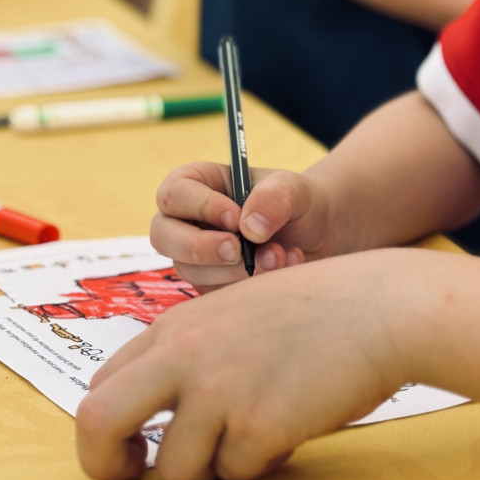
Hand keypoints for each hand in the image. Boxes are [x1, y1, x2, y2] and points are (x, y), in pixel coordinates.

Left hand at [75, 250, 411, 479]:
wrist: (381, 307)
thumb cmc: (321, 308)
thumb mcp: (241, 310)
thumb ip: (195, 351)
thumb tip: (160, 414)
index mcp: (179, 324)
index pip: (103, 384)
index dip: (107, 426)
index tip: (131, 447)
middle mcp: (186, 354)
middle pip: (98, 422)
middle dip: (106, 463)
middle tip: (135, 475)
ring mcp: (219, 390)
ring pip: (175, 468)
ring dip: (214, 464)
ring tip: (259, 427)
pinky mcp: (257, 425)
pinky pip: (238, 472)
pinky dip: (263, 460)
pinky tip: (293, 421)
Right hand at [150, 162, 333, 292]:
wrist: (315, 234)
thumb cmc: (295, 201)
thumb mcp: (292, 188)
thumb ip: (274, 197)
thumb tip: (249, 227)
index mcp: (198, 184)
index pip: (175, 193)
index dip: (200, 206)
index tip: (235, 218)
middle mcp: (188, 221)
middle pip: (164, 236)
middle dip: (201, 248)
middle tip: (239, 251)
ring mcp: (195, 257)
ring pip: (190, 271)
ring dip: (236, 270)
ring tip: (279, 255)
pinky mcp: (210, 286)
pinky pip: (215, 295)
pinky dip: (250, 287)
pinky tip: (282, 267)